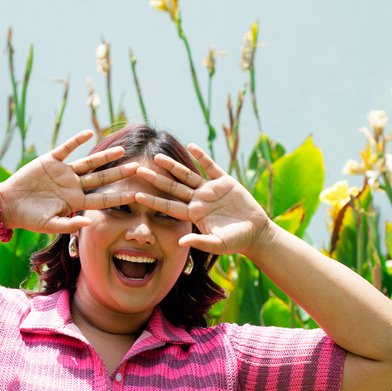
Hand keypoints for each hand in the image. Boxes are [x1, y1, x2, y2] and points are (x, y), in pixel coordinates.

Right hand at [0, 131, 138, 233]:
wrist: (8, 204)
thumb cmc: (28, 218)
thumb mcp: (49, 225)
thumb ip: (69, 226)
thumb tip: (88, 224)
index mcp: (75, 202)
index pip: (102, 199)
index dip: (119, 197)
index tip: (136, 195)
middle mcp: (73, 186)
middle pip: (101, 178)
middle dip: (119, 174)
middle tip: (138, 167)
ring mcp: (63, 173)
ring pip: (88, 163)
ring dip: (105, 157)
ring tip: (122, 150)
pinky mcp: (50, 161)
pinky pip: (66, 148)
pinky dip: (76, 141)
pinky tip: (89, 133)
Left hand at [134, 143, 271, 258]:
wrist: (255, 232)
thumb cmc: (235, 241)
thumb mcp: (217, 244)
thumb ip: (199, 242)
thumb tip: (180, 242)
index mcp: (194, 215)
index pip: (168, 206)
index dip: (152, 201)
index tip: (136, 195)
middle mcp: (198, 201)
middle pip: (172, 188)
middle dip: (155, 179)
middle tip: (137, 170)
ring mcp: (210, 190)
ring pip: (187, 175)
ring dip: (173, 166)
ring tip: (157, 157)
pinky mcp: (225, 182)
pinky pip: (210, 166)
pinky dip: (201, 156)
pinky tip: (191, 146)